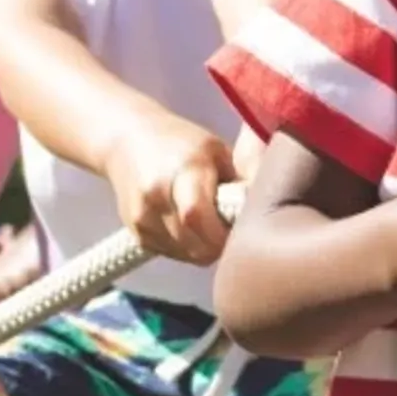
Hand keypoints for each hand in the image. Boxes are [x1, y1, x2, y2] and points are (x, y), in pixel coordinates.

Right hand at [101, 112, 236, 264]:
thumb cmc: (182, 142)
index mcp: (181, 170)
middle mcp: (156, 196)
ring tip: (209, 220)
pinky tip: (188, 223)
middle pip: (196, 246)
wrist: (126, 140)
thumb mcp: (216, 150)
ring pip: (187, 255)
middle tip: (230, 225)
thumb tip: (271, 209)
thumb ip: (243, 179)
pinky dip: (188, 246)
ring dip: (205, 246)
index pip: (197, 216)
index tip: (242, 228)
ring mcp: (142, 218)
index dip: (223, 234)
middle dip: (220, 244)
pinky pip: (173, 254)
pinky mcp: (137, 233)